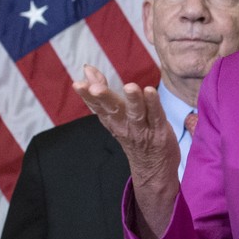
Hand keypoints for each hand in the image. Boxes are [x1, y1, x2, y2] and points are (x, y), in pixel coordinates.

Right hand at [72, 64, 179, 237]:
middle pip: (113, 109)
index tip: (79, 83)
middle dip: (104, 98)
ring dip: (133, 100)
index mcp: (112, 121)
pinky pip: (156, 116)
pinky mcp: (159, 132)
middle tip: (96, 88)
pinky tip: (151, 91)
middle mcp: (124, 126)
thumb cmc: (134, 136)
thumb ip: (104, 93)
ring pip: (136, 113)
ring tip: (130, 87)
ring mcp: (142, 130)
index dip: (87, 96)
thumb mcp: (115, 116)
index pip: (97, 107)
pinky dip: (154, 104)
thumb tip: (88, 69)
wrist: (153, 170)